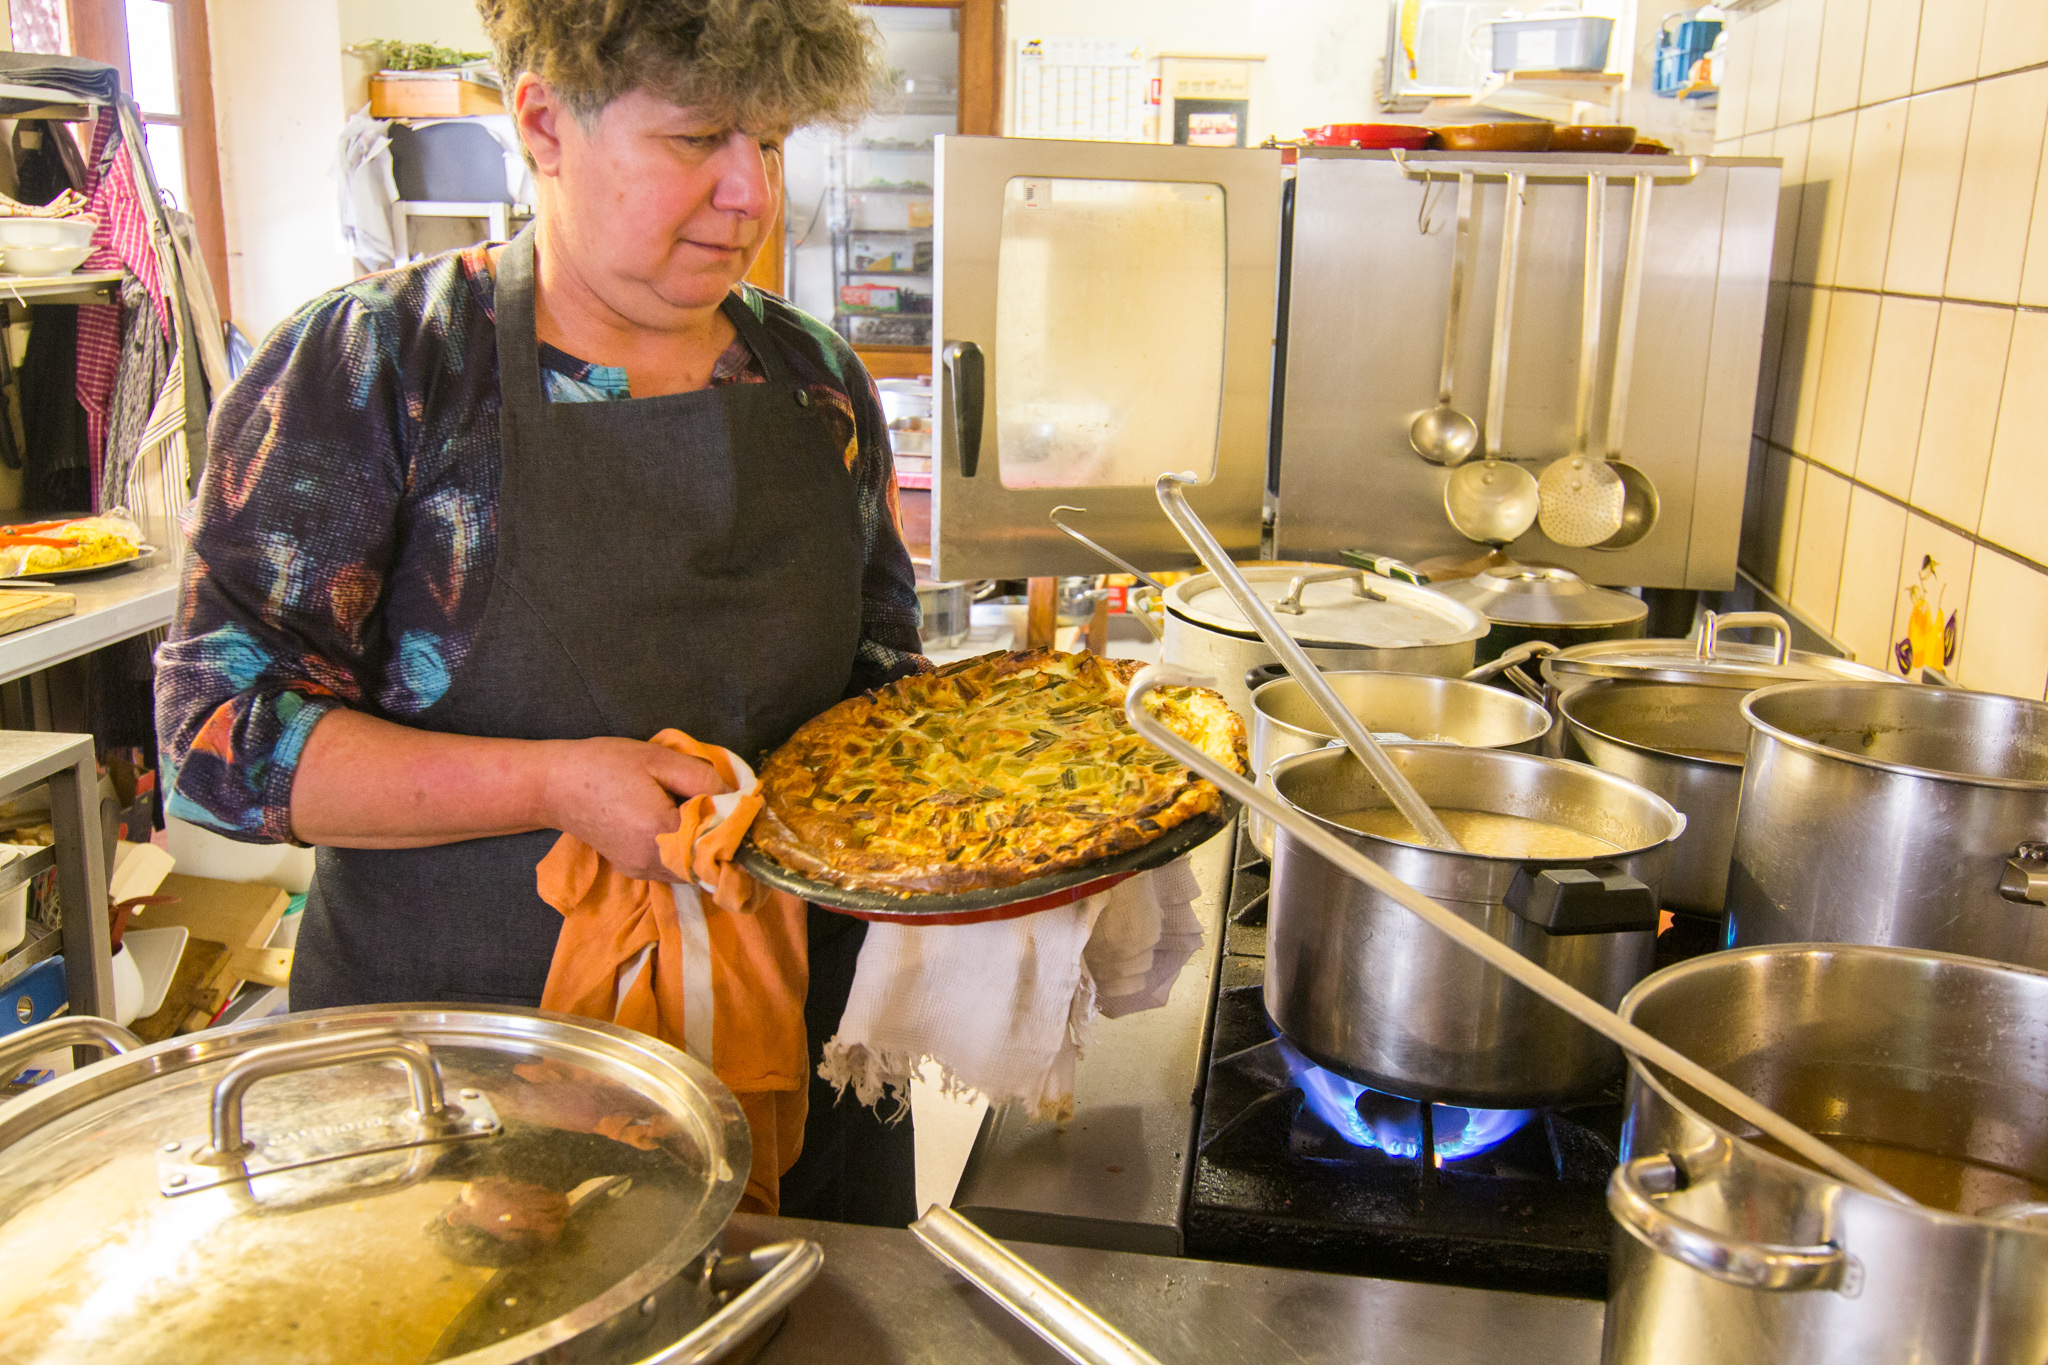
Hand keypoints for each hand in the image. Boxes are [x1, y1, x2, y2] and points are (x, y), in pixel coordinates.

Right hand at [539, 737, 729, 880]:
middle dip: (723, 839)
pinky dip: (685, 852)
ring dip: (704, 847)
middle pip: (710, 861)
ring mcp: (642, 872)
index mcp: (661, 833)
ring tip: (702, 815)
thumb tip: (739, 798)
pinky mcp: (634, 871)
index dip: (738, 828)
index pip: (720, 842)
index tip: (749, 812)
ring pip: (694, 870)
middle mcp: (654, 863)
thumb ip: (704, 779)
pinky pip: (674, 869)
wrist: (554, 786)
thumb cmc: (605, 765)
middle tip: (728, 809)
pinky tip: (679, 825)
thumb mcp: (659, 760)